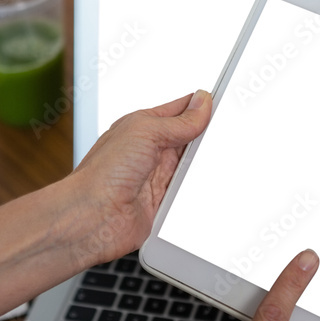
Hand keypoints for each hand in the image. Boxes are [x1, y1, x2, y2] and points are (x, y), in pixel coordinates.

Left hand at [68, 90, 211, 265]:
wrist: (93, 217)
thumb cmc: (103, 173)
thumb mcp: (146, 132)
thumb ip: (178, 121)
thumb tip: (201, 103)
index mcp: (143, 127)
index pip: (180, 110)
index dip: (201, 106)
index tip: (223, 103)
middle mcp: (150, 151)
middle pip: (189, 138)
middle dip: (206, 137)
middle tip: (226, 132)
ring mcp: (157, 177)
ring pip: (192, 166)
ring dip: (202, 165)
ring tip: (217, 159)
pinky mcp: (163, 201)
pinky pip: (189, 192)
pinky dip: (198, 189)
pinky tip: (206, 184)